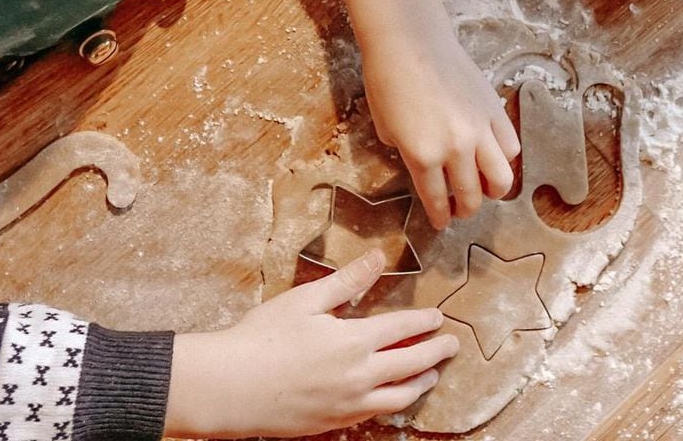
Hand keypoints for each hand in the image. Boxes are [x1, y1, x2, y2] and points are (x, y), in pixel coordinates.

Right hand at [165, 250, 456, 437]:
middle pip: (409, 365)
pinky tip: (390, 397)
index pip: (401, 329)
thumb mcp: (307, 300)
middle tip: (451, 346)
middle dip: (434, 354)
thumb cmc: (264, 338)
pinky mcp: (332, 424)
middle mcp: (358, 378)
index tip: (438, 317)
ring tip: (430, 376)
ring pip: (397, 398)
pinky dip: (392, 404)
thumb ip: (347, 281)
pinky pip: (374, 415)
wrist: (231, 388)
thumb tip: (378, 257)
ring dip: (419, 384)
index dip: (423, 322)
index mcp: (354, 342)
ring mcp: (347, 406)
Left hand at [362, 22, 520, 230]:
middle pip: (471, 196)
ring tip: (485, 189)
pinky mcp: (494, 109)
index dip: (439, 216)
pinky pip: (510, 146)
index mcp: (423, 156)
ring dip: (493, 191)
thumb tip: (420, 163)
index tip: (441, 222)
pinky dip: (505, 158)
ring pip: (502, 179)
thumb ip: (404, 152)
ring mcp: (480, 129)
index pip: (437, 200)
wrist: (410, 40)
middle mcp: (456, 149)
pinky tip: (494, 156)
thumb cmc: (387, 79)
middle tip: (460, 209)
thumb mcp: (385, 126)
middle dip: (465, 209)